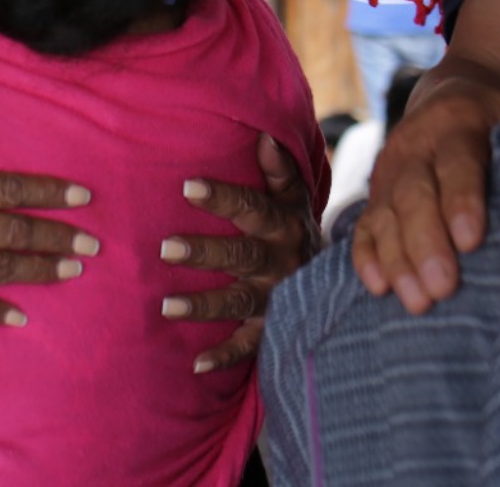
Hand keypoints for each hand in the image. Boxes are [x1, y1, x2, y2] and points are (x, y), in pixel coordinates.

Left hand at [158, 134, 315, 372]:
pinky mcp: (273, 329)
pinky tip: (196, 364)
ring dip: (203, 305)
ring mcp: (276, 299)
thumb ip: (279, 169)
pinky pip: (250, 346)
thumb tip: (263, 135)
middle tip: (164, 248)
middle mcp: (281, 263)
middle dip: (203, 252)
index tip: (187, 187)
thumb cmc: (296, 228)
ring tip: (166, 305)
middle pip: (240, 256)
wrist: (336, 280)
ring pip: (238, 301)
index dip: (222, 197)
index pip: (252, 208)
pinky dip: (225, 356)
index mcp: (283, 226)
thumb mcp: (295, 197)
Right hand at [351, 72, 499, 313]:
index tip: (471, 241)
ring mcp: (390, 169)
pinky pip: (365, 224)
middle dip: (426, 243)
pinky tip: (378, 285)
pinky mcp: (376, 193)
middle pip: (414, 195)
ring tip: (419, 301)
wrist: (454, 95)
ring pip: (386, 214)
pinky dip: (367, 255)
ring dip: (399, 260)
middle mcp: (417, 145)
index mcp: (459, 123)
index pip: (458, 163)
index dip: (462, 200)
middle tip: (442, 287)